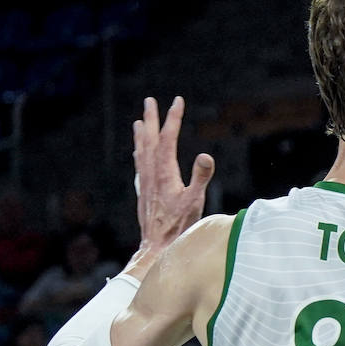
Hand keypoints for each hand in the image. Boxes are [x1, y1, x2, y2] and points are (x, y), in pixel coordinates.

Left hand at [132, 96, 214, 256]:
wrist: (156, 245)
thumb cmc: (179, 226)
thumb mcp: (195, 201)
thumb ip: (200, 177)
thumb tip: (206, 155)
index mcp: (165, 172)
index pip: (168, 138)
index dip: (173, 118)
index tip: (177, 101)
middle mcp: (151, 173)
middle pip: (149, 139)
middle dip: (151, 118)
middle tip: (149, 101)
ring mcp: (145, 182)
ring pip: (141, 150)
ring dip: (141, 133)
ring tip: (139, 121)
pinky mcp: (143, 191)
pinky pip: (139, 164)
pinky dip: (139, 151)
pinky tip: (138, 151)